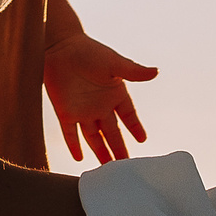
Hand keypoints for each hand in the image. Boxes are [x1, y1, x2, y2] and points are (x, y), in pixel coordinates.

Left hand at [44, 32, 155, 162]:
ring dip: (101, 152)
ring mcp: (82, 110)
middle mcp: (100, 105)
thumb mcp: (114, 62)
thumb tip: (156, 72)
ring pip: (94, 138)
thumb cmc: (88, 51)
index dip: (135, 127)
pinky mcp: (65, 112)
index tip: (142, 140)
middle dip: (119, 149)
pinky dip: (74, 145)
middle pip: (112, 133)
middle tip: (126, 167)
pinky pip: (70, 134)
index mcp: (115, 93)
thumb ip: (134, 71)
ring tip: (107, 169)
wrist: (59, 46)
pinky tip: (79, 158)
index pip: (129, 116)